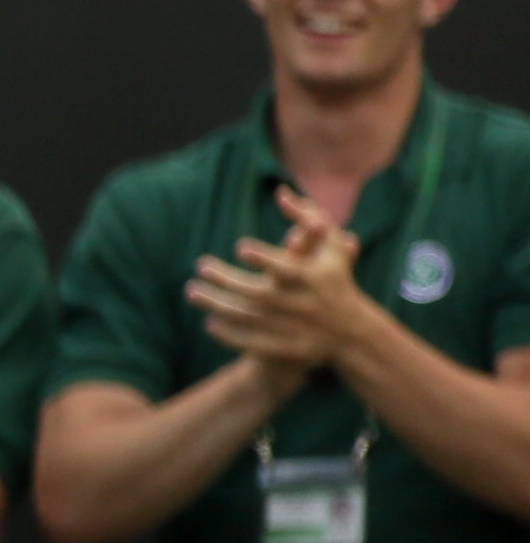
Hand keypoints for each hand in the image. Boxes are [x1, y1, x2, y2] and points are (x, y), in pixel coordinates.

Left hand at [186, 189, 373, 371]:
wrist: (351, 334)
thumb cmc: (336, 280)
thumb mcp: (332, 247)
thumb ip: (309, 217)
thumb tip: (280, 191)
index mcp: (317, 279)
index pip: (289, 267)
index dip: (265, 257)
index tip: (240, 246)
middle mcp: (305, 305)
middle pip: (259, 293)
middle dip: (226, 280)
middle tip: (200, 266)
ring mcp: (295, 330)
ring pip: (248, 318)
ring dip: (216, 305)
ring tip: (192, 291)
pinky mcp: (286, 351)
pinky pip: (252, 343)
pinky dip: (228, 334)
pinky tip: (209, 322)